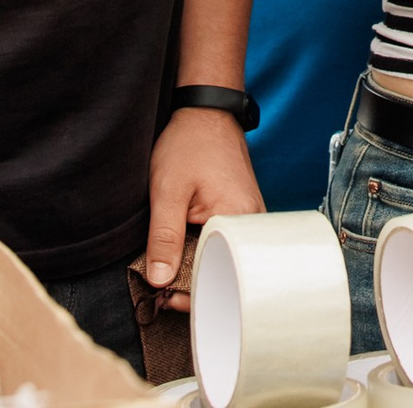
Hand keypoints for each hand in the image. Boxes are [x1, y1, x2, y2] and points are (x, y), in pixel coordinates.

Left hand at [145, 106, 263, 309]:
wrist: (206, 112)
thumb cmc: (188, 145)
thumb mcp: (167, 191)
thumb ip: (163, 238)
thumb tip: (158, 282)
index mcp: (239, 218)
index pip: (218, 273)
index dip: (190, 294)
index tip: (163, 301)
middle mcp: (254, 223)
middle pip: (226, 269)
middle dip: (195, 286)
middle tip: (163, 295)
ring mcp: (252, 219)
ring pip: (226, 258)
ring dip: (200, 270)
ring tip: (172, 280)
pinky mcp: (244, 213)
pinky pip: (228, 244)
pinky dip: (207, 254)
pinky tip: (187, 259)